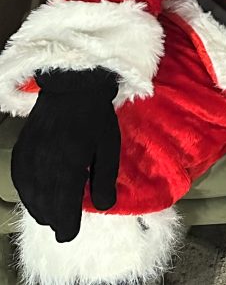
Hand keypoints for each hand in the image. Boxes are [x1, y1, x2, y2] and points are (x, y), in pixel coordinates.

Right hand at [11, 68, 119, 242]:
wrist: (72, 87)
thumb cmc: (96, 117)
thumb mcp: (109, 147)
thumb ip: (105, 180)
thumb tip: (104, 207)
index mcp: (68, 168)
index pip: (62, 210)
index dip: (67, 227)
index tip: (71, 234)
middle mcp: (43, 168)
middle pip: (44, 208)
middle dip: (55, 220)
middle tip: (65, 225)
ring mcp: (28, 160)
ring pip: (29, 198)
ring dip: (41, 210)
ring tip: (53, 215)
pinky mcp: (21, 152)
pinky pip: (20, 182)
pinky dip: (28, 195)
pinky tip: (36, 197)